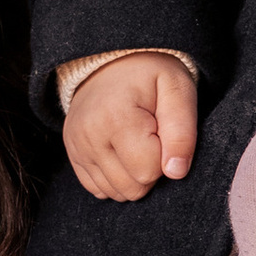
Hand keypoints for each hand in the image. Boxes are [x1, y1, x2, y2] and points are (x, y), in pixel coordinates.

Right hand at [64, 53, 197, 201]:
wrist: (113, 62)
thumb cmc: (151, 74)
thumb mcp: (177, 90)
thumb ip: (182, 132)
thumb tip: (176, 173)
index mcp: (116, 117)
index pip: (149, 171)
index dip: (165, 156)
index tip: (162, 130)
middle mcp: (88, 135)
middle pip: (132, 188)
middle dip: (151, 170)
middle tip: (152, 137)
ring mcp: (76, 147)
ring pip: (116, 193)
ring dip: (135, 176)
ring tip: (137, 142)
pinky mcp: (72, 155)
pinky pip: (99, 190)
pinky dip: (117, 178)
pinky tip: (123, 152)